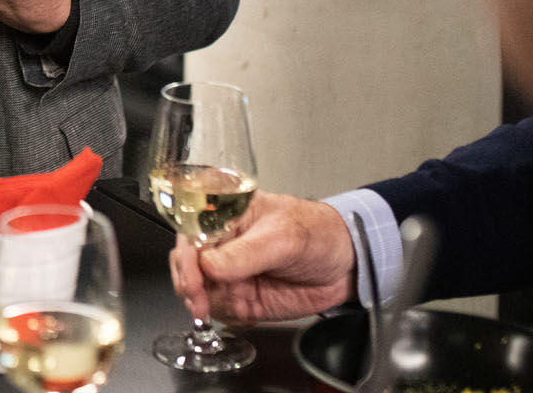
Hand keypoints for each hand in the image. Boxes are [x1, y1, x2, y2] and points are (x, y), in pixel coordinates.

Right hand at [168, 191, 356, 322]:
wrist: (347, 265)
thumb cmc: (318, 233)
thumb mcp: (283, 237)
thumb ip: (246, 253)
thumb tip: (209, 266)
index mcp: (224, 215)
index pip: (189, 233)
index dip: (185, 258)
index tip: (192, 280)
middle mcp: (221, 244)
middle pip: (185, 264)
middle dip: (189, 285)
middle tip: (200, 302)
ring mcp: (229, 272)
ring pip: (199, 290)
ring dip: (207, 304)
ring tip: (232, 306)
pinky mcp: (241, 297)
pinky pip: (220, 310)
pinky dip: (226, 316)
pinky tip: (244, 313)